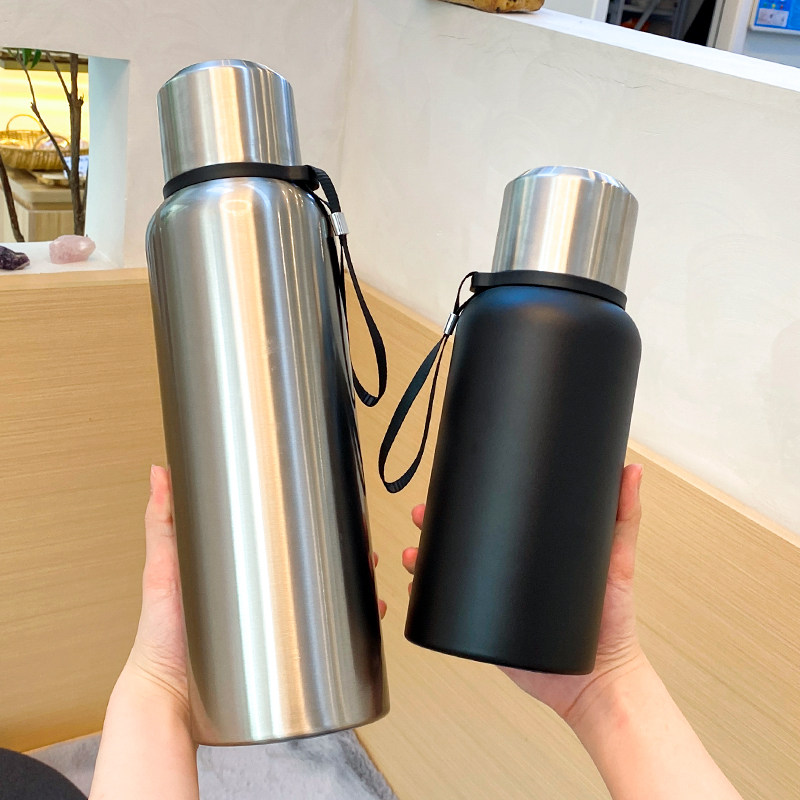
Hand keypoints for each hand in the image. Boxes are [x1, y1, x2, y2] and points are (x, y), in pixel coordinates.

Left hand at [91, 466, 385, 799]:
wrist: (169, 701)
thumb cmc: (160, 637)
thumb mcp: (162, 570)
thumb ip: (162, 522)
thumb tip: (160, 474)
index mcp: (240, 574)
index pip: (283, 542)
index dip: (311, 527)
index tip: (331, 511)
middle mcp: (263, 600)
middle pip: (313, 572)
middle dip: (345, 558)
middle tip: (363, 551)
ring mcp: (276, 628)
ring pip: (325, 605)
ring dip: (354, 594)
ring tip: (370, 584)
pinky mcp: (284, 659)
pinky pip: (325, 644)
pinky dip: (351, 633)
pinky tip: (365, 622)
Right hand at [402, 463, 645, 729]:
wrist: (597, 679)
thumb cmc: (613, 622)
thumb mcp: (617, 560)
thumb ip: (624, 516)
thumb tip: (631, 471)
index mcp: (534, 549)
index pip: (495, 515)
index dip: (470, 497)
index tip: (454, 480)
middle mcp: (509, 571)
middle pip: (466, 541)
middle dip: (437, 525)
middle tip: (423, 514)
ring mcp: (494, 600)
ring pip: (450, 575)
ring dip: (425, 560)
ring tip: (414, 555)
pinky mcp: (485, 630)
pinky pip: (449, 612)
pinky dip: (427, 600)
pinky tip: (417, 589)